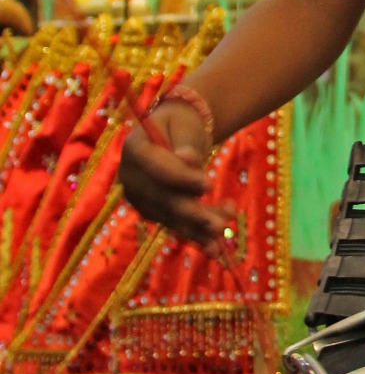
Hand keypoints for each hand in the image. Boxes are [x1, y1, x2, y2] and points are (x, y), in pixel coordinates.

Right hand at [119, 99, 232, 249]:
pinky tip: (213, 249)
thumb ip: (186, 140)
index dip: (181, 178)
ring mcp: (141, 198)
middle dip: (193, 212)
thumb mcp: (185, 124)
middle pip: (162, 199)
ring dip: (199, 227)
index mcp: (133, 148)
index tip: (208, 184)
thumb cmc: (182, 124)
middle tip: (220, 222)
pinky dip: (196, 237)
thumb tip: (188, 159)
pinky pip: (176, 225)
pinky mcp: (155, 213)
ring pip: (172, 216)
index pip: (156, 168)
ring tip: (224, 230)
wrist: (176, 135)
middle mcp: (131, 177)